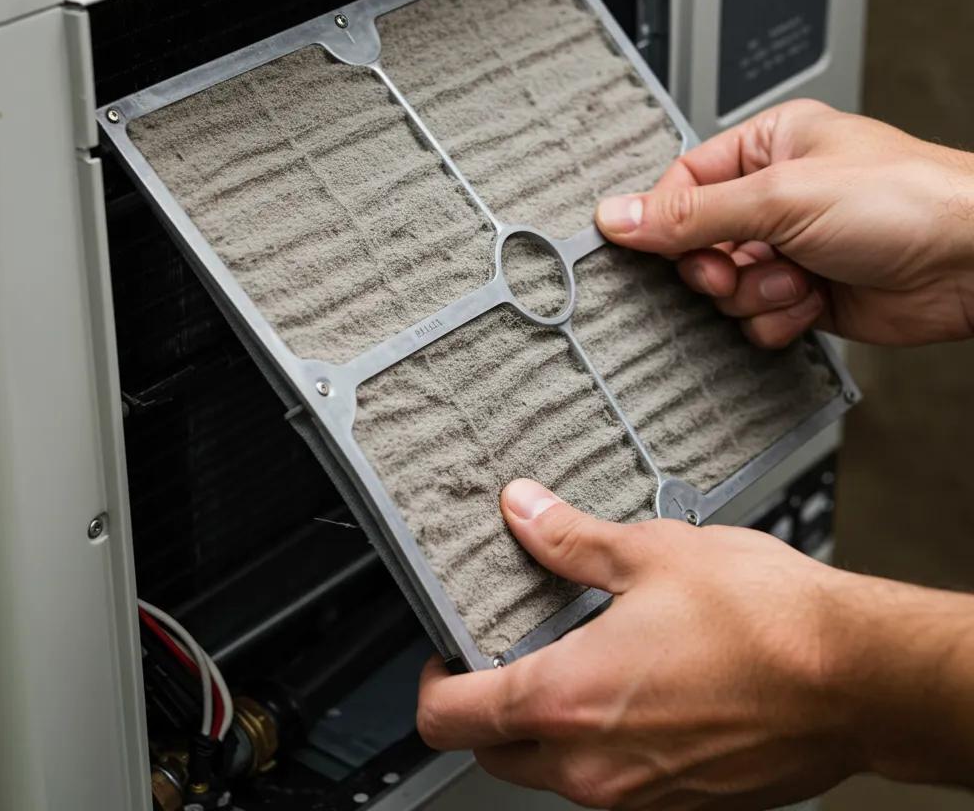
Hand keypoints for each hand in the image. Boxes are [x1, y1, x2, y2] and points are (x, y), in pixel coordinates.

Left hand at [417, 480, 973, 808]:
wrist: (858, 678)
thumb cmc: (762, 621)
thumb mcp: (649, 554)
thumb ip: (569, 539)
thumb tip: (522, 511)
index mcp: (569, 702)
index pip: (451, 718)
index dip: (433, 682)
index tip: (446, 650)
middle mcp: (594, 767)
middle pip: (494, 753)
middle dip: (484, 707)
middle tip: (506, 650)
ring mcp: (640, 796)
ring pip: (553, 774)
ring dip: (544, 725)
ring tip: (577, 656)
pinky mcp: (683, 803)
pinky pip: (612, 782)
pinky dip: (601, 742)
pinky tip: (636, 686)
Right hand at [595, 100, 973, 347]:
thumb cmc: (906, 200)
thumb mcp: (781, 197)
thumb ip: (692, 214)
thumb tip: (619, 215)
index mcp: (767, 146)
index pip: (683, 183)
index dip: (664, 220)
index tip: (648, 246)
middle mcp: (775, 196)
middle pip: (697, 243)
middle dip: (717, 267)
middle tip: (737, 268)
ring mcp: (790, 247)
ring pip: (726, 287)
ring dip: (757, 293)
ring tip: (798, 277)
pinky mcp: (806, 293)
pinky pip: (757, 318)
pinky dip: (778, 318)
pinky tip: (813, 300)